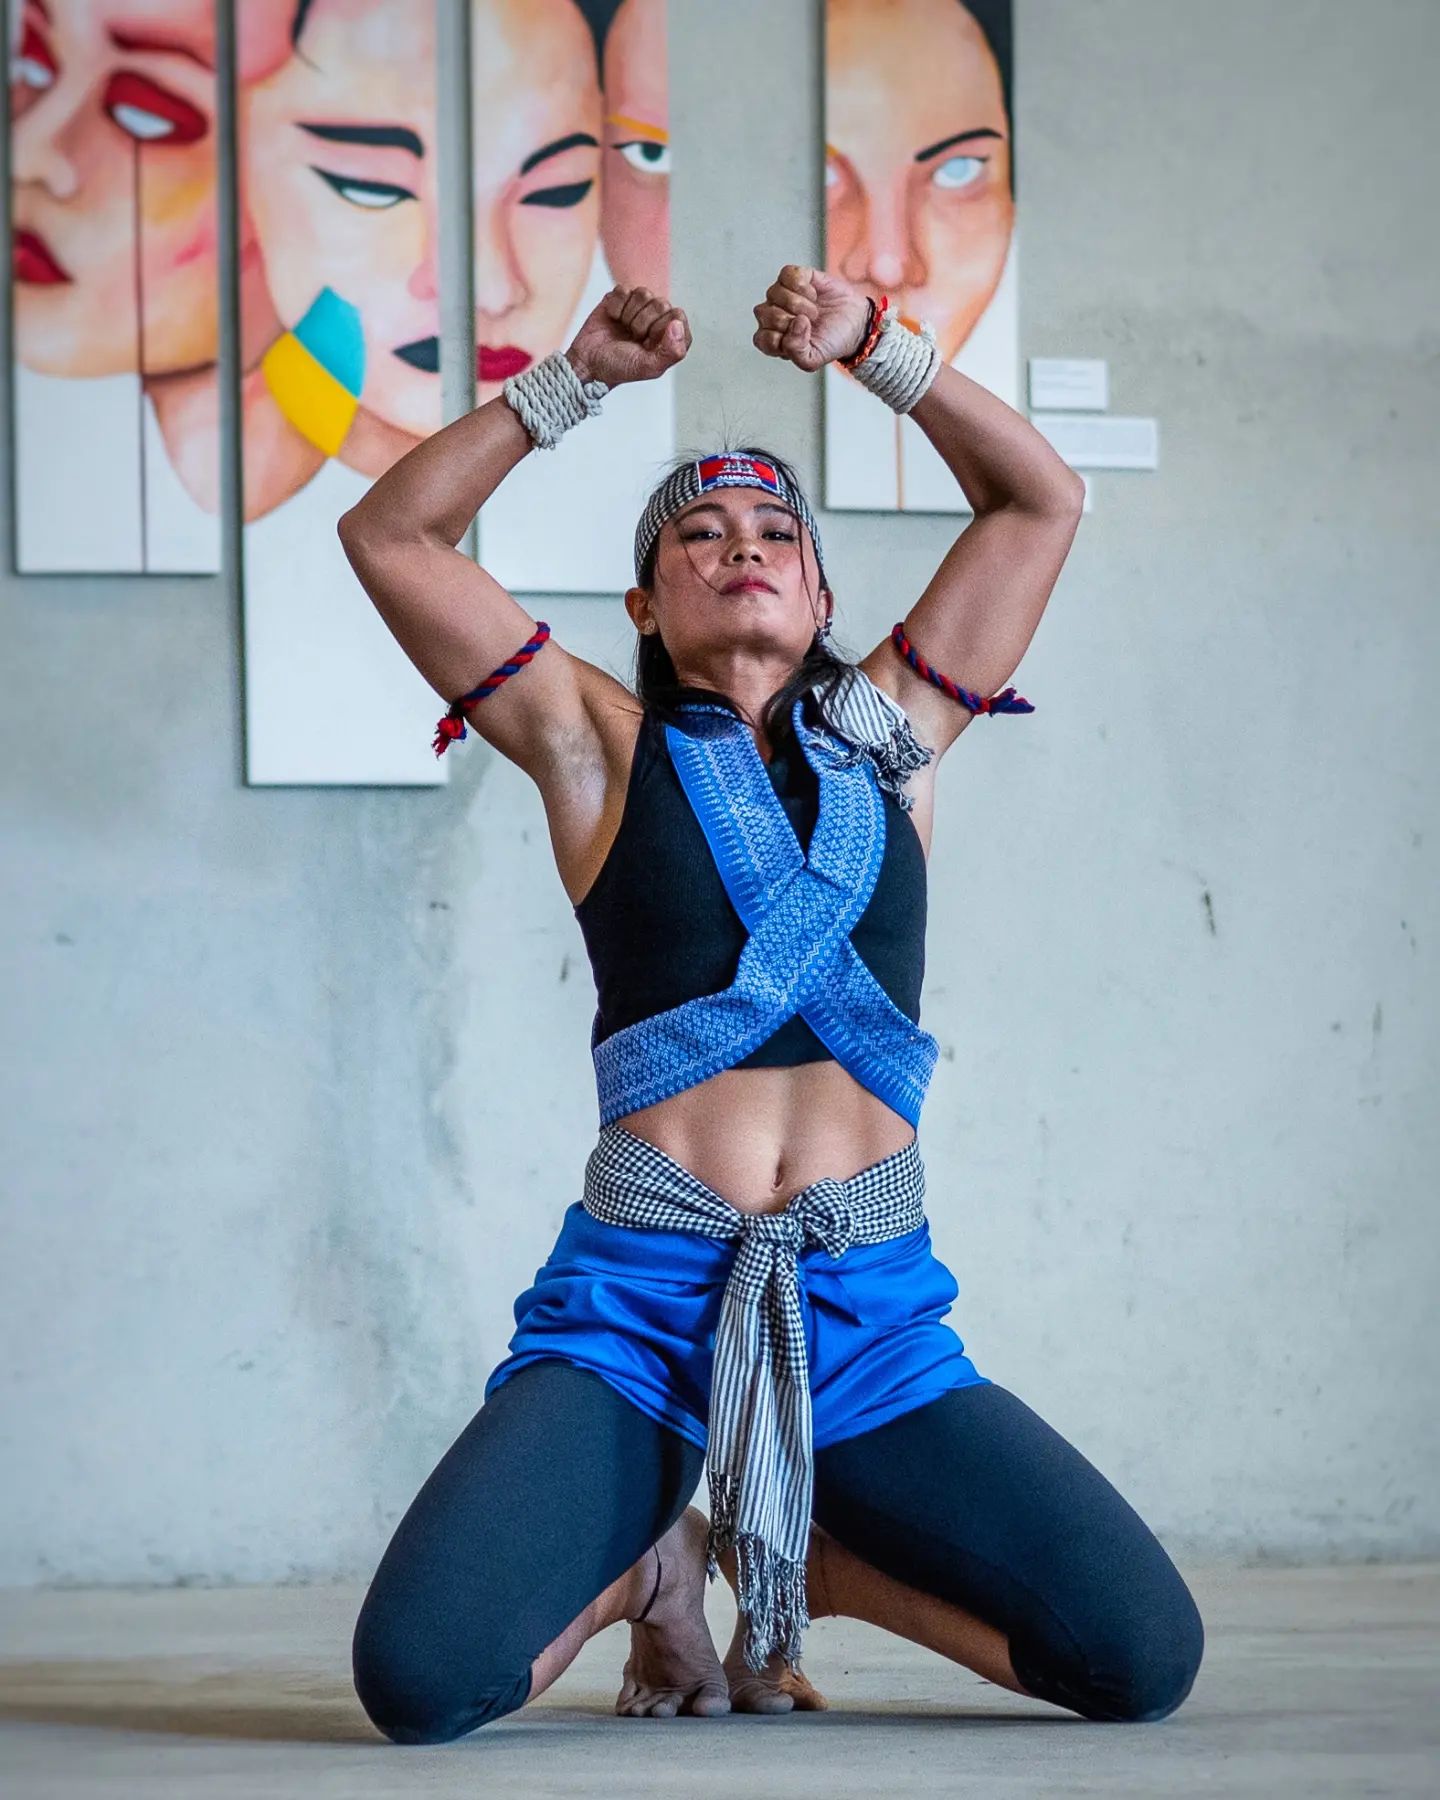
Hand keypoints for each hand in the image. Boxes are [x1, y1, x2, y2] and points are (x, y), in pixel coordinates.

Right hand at [566, 286, 690, 387]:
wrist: (588, 362)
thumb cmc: (619, 367)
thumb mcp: (649, 368)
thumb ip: (671, 352)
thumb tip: (678, 325)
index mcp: (672, 336)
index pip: (678, 316)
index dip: (661, 328)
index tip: (647, 343)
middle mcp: (658, 318)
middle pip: (661, 304)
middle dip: (642, 324)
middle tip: (633, 338)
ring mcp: (640, 306)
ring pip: (643, 293)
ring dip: (629, 315)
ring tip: (623, 329)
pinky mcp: (621, 297)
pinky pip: (623, 290)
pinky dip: (615, 307)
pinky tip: (613, 320)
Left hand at [752, 265, 871, 372]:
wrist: (855, 324)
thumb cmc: (831, 341)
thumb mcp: (813, 360)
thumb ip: (796, 353)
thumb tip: (794, 323)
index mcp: (774, 339)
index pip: (762, 338)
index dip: (782, 338)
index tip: (803, 339)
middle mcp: (773, 315)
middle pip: (764, 314)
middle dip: (790, 320)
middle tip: (809, 324)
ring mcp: (782, 295)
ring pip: (774, 293)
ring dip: (799, 304)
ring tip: (814, 311)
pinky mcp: (796, 277)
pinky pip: (787, 275)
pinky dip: (803, 286)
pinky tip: (813, 295)